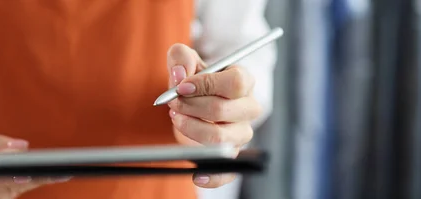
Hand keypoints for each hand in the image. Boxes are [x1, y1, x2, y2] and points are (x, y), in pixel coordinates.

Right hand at [0, 122, 71, 198]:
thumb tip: (20, 146)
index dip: (4, 179)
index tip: (27, 172)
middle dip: (27, 182)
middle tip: (54, 173)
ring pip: (3, 197)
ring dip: (27, 185)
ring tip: (52, 174)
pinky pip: (1, 196)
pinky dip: (19, 186)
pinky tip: (38, 177)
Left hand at [166, 44, 261, 187]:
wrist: (194, 103)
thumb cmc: (194, 81)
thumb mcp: (185, 62)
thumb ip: (181, 57)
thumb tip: (180, 74)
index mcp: (243, 81)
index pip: (235, 83)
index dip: (205, 84)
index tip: (181, 87)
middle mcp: (248, 108)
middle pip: (222, 110)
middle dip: (190, 106)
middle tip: (173, 103)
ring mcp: (241, 134)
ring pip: (218, 138)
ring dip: (190, 128)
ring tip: (176, 118)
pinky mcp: (231, 156)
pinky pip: (227, 173)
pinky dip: (211, 177)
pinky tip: (195, 176)